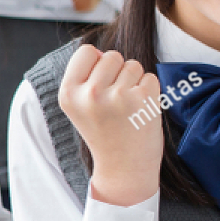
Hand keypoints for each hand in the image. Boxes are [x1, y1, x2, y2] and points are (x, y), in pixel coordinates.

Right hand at [57, 44, 163, 207]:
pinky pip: (151, 77)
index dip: (97, 64)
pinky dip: (150, 92)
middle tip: (116, 103)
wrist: (124, 169)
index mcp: (68, 93)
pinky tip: (141, 112)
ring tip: (127, 109)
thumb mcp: (80, 106)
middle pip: (112, 55)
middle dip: (118, 73)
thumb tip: (100, 51)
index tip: (99, 86)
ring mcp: (117, 96)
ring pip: (133, 65)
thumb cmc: (105, 133)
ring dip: (134, 82)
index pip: (86, 51)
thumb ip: (85, 77)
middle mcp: (90, 93)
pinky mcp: (143, 99)